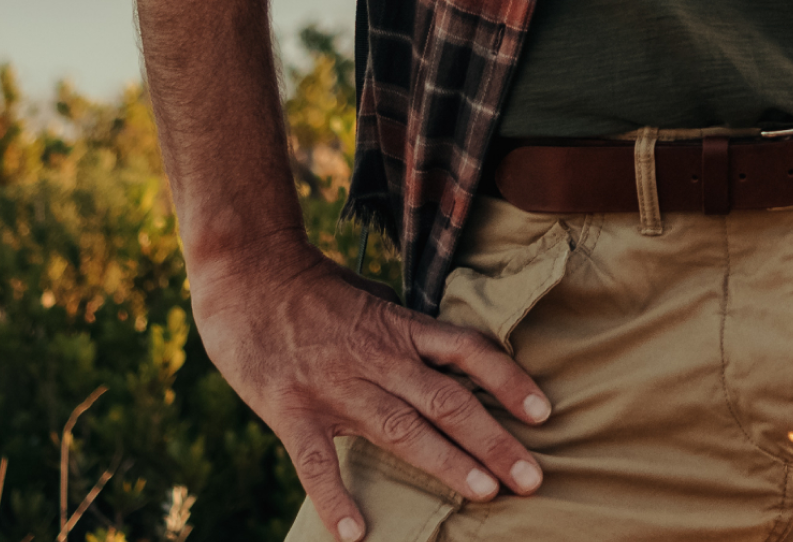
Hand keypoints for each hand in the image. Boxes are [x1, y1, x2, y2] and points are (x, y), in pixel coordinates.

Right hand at [191, 231, 549, 540]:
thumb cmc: (315, 289)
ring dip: (446, 463)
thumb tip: (445, 351)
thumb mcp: (373, 300)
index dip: (509, 381)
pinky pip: (317, 463)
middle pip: (448, 401)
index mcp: (401, 329)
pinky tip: (356, 534)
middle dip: (494, 440)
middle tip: (532, 477)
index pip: (469, 353)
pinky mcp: (291, 411)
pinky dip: (335, 499)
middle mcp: (379, 358)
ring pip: (402, 430)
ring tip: (484, 493)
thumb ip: (406, 329)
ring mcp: (337, 387)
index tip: (544, 412)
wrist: (249, 277)